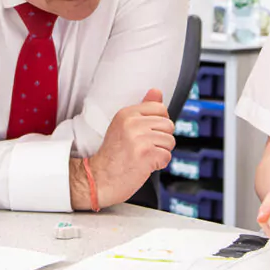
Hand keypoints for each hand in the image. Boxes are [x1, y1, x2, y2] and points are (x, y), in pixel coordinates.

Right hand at [85, 88, 174, 208]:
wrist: (99, 178)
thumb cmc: (112, 155)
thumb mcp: (123, 126)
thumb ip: (143, 109)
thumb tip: (157, 91)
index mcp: (126, 113)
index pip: (160, 108)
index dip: (159, 123)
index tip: (148, 133)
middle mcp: (132, 123)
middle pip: (168, 125)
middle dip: (162, 139)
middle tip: (145, 147)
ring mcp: (139, 138)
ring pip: (170, 141)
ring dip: (161, 152)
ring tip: (144, 156)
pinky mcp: (146, 154)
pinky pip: (167, 156)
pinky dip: (159, 164)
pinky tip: (144, 165)